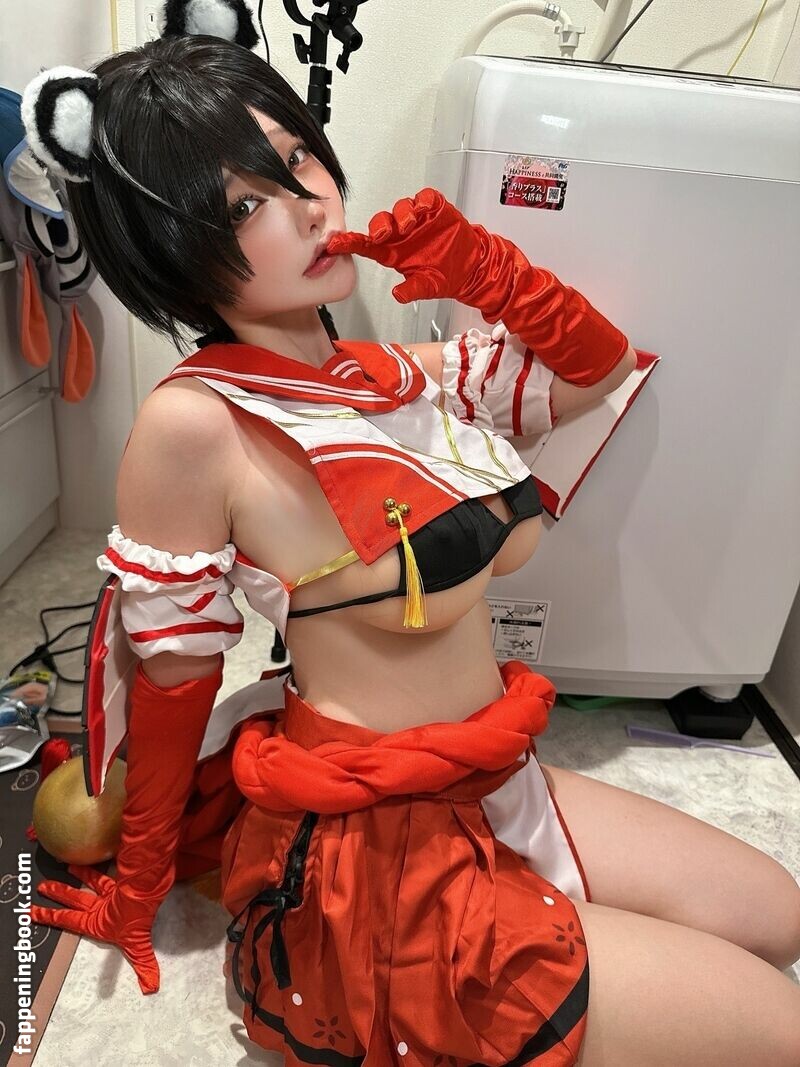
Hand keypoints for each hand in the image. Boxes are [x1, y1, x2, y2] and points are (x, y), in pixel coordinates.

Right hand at [32, 863, 160, 993]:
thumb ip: (144, 965)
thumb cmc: (136, 920)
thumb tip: (151, 986)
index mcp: (95, 922)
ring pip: (89, 883)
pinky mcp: (119, 881)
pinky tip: (95, 858)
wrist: (144, 895)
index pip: (68, 920)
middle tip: (42, 887)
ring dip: (79, 875)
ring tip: (68, 867)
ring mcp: (108, 892)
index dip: (50, 917)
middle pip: (74, 899)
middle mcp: (99, 906)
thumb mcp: (138, 946)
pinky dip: (100, 867)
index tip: (33, 912)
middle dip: (57, 894)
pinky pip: (107, 873)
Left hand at [325, 188, 485, 304]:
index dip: (350, 243)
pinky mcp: (436, 209)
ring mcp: (419, 219)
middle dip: (380, 226)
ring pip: (402, 208)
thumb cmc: (446, 274)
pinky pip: (426, 198)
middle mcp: (402, 233)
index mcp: (393, 251)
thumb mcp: (428, 286)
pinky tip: (425, 209)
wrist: (471, 266)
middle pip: (382, 222)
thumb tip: (398, 295)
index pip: (367, 245)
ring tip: (409, 224)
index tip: (335, 243)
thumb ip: (413, 290)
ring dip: (402, 214)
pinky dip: (423, 201)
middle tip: (383, 233)